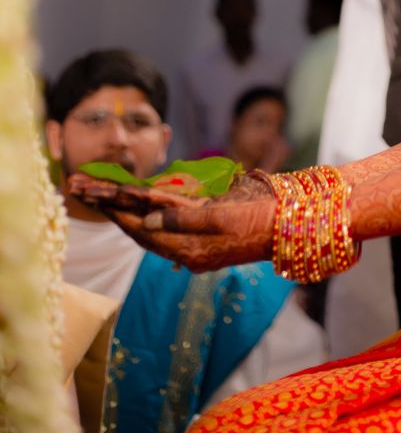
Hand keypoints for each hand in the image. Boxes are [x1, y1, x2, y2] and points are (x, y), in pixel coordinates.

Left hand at [68, 174, 275, 272]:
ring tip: (95, 191)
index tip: (89, 191)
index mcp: (190, 246)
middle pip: (137, 224)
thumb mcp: (225, 217)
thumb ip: (186, 219)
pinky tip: (135, 205)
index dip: (114, 208)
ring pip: (148, 223)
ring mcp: (195, 239)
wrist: (291, 223)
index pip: (141, 226)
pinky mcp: (205, 229)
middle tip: (77, 186)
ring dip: (121, 207)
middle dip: (107, 205)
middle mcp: (187, 245)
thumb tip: (148, 222)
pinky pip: (167, 221)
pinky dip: (146, 211)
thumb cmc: (262, 218)